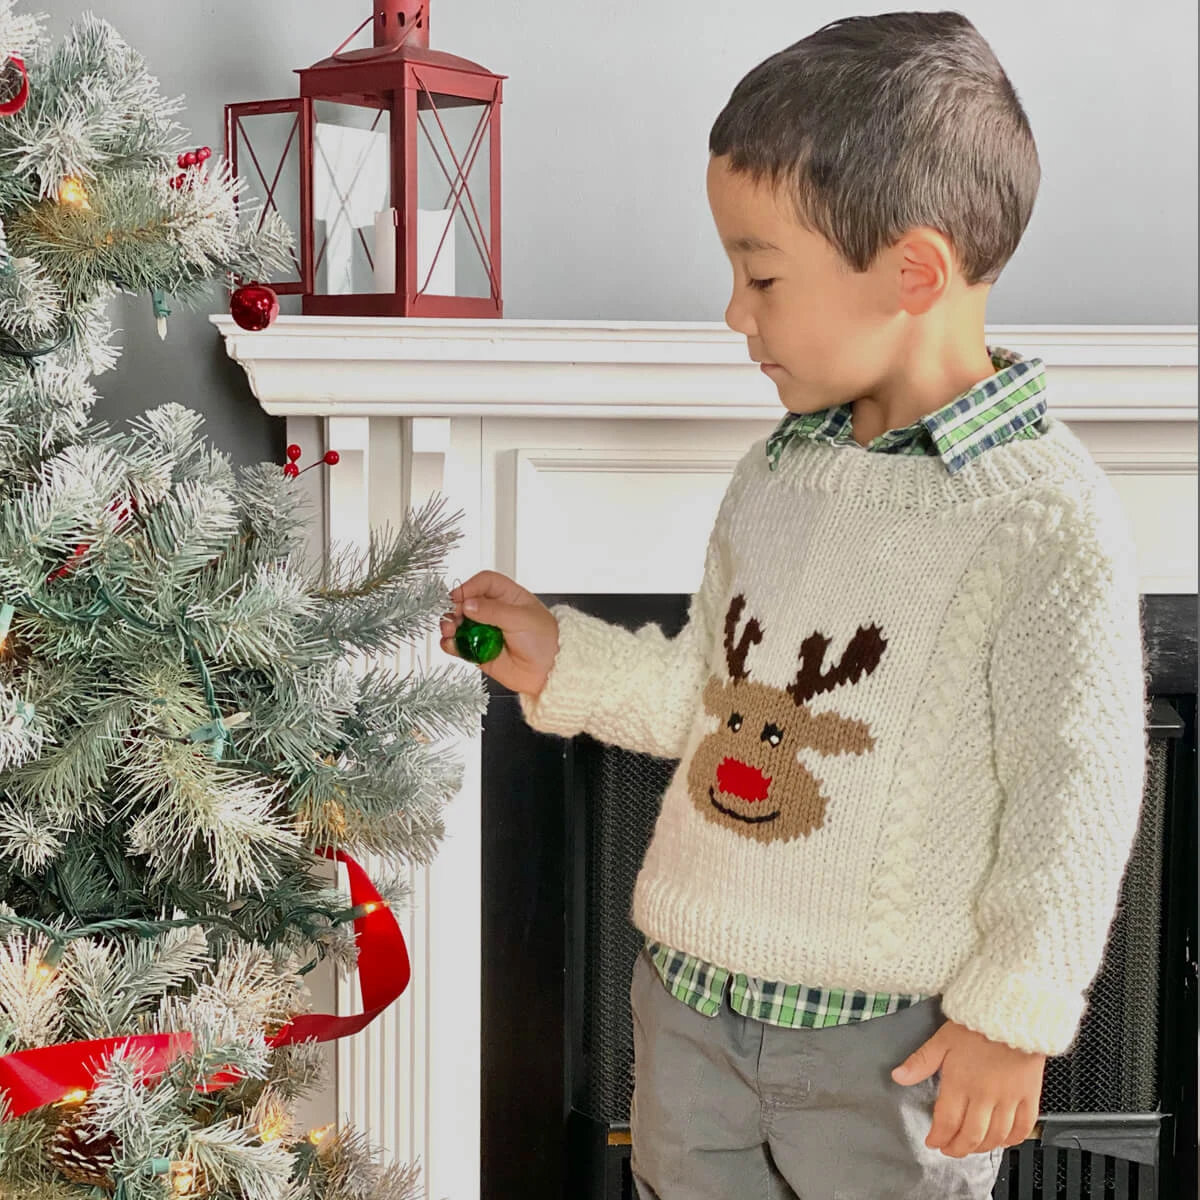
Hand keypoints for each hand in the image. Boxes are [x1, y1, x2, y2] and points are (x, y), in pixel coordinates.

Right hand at [439, 570, 559, 697]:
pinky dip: (451, 644)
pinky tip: (450, 644)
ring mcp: (486, 632)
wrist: (550, 672)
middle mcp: (495, 613)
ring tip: (450, 630)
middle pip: (467, 603)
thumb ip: (492, 611)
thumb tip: (468, 604)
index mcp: (509, 597)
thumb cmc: (545, 640)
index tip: (458, 596)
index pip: (485, 583)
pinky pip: (460, 646)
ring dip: (450, 626)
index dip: (470, 586)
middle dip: (456, 608)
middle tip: (454, 615)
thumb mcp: (520, 618)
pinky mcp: (479, 652)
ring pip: (459, 624)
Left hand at [891, 1018, 1044, 1157]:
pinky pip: (1023, 1126)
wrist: (1012, 1014)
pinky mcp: (1029, 1095)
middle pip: (971, 1135)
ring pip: (996, 1136)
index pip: (947, 1122)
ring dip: (982, 1147)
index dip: (938, 1137)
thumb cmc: (976, 1024)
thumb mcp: (942, 1039)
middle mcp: (985, 1096)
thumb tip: (897, 1077)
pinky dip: (1012, 1139)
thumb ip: (920, 1062)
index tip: (932, 1141)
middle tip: (949, 1150)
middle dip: (957, 1148)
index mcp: (961, 1083)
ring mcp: (1009, 1098)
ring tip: (971, 1147)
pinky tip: (1003, 1140)